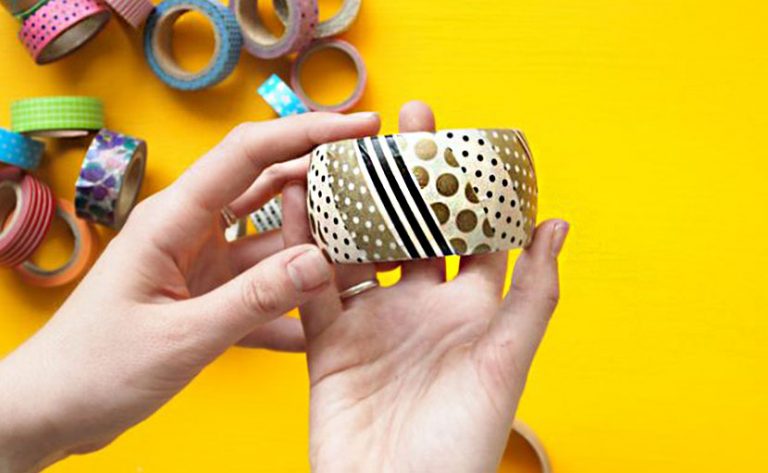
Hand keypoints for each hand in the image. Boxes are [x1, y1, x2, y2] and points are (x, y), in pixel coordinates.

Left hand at [0, 112, 380, 471]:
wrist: (55, 409)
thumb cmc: (97, 369)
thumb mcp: (181, 337)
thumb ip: (253, 300)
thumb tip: (322, 262)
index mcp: (174, 219)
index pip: (248, 154)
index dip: (307, 132)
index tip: (361, 125)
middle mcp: (192, 230)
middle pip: (268, 185)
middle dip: (322, 174)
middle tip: (378, 174)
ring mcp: (203, 263)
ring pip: (273, 238)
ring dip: (316, 239)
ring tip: (371, 238)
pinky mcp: (209, 295)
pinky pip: (264, 287)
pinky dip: (296, 297)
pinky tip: (332, 312)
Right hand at [282, 102, 569, 471]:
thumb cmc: (462, 443)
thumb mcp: (507, 360)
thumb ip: (532, 291)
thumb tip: (556, 223)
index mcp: (470, 309)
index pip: (472, 231)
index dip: (469, 185)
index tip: (464, 137)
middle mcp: (421, 307)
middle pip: (414, 227)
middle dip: (411, 175)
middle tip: (407, 121)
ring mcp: (373, 320)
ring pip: (360, 244)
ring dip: (356, 199)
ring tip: (350, 149)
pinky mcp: (330, 339)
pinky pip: (313, 282)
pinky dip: (303, 243)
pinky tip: (301, 201)